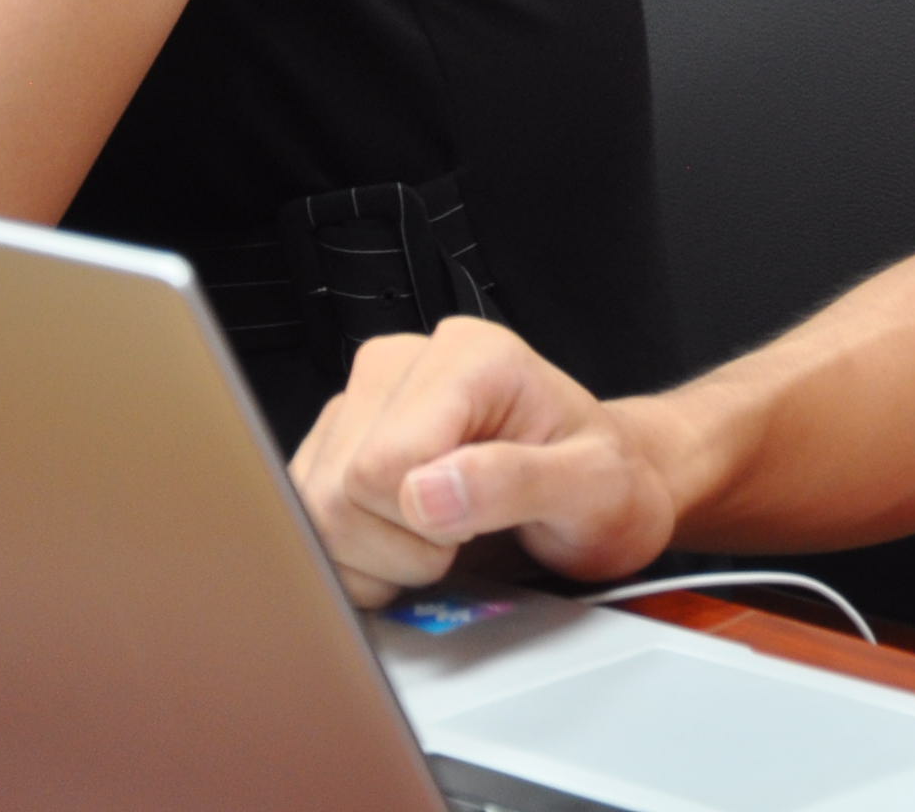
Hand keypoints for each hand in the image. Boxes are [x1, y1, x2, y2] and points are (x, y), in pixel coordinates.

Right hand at [291, 315, 690, 603]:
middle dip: (398, 546)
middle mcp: (404, 364)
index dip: (423, 522)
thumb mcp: (593, 488)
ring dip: (371, 555)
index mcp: (469, 357)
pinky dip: (351, 556)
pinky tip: (404, 540)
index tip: (475, 524)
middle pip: (336, 493)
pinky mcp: (337, 442)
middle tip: (461, 536)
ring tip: (438, 536)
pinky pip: (306, 520)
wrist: (609, 485)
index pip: (382, 464)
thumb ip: (515, 482)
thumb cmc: (606, 482)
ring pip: (311, 511)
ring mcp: (362, 401)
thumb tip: (425, 492)